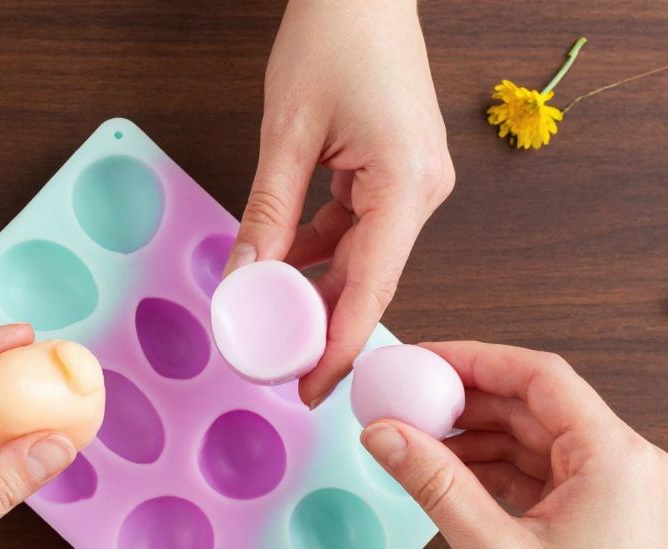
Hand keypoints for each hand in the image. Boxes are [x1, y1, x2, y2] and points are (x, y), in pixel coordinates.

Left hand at [226, 0, 453, 406]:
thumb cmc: (334, 38)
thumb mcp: (287, 136)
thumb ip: (266, 215)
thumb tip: (244, 281)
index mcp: (406, 183)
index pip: (372, 286)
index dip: (341, 346)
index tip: (313, 390)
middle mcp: (424, 190)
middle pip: (370, 279)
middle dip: (325, 327)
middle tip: (281, 370)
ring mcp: (416, 183)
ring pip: (364, 258)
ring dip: (318, 289)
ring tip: (273, 325)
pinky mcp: (399, 174)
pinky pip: (361, 230)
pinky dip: (324, 252)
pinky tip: (286, 270)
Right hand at [360, 342, 667, 548]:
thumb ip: (433, 483)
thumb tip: (385, 433)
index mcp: (617, 459)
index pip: (541, 376)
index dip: (474, 358)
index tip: (421, 359)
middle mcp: (628, 465)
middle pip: (536, 404)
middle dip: (466, 400)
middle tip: (405, 399)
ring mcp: (620, 491)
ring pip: (536, 438)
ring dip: (477, 437)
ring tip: (416, 441)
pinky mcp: (606, 515)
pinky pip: (544, 470)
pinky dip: (497, 468)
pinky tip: (451, 475)